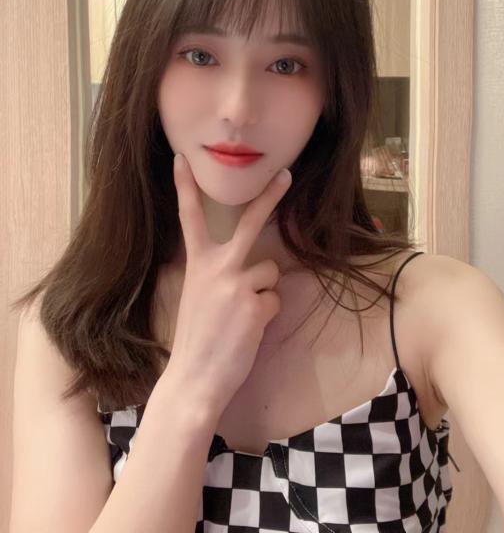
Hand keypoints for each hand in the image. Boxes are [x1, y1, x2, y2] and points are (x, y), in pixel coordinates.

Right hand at [161, 153, 291, 416]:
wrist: (194, 380)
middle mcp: (216, 267)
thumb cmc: (197, 340)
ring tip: (242, 317)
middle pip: (249, 222)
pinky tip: (248, 330)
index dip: (184, 188)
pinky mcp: (255, 304)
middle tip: (287, 173)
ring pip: (270, 272)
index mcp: (197, 264)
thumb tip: (253, 268)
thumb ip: (217, 274)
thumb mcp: (197, 297)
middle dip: (270, 196)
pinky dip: (267, 315)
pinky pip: (275, 300)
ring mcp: (236, 284)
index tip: (181, 159)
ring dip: (264, 293)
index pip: (189, 219)